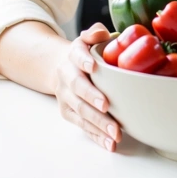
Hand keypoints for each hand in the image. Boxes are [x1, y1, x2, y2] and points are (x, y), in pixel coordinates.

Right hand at [53, 23, 121, 152]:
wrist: (61, 68)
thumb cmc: (84, 53)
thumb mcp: (88, 38)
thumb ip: (95, 33)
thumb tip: (103, 33)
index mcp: (73, 55)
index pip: (76, 56)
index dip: (83, 60)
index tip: (93, 66)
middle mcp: (66, 76)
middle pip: (77, 88)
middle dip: (92, 98)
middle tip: (106, 106)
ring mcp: (66, 97)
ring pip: (80, 111)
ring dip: (97, 123)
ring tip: (115, 133)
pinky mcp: (68, 113)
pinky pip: (82, 126)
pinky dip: (96, 136)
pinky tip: (110, 144)